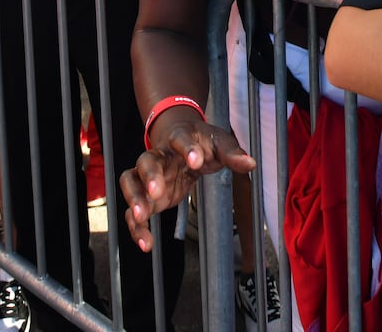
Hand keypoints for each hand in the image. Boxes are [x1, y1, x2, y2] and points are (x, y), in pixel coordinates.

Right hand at [121, 118, 255, 251]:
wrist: (184, 142)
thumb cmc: (202, 142)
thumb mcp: (220, 143)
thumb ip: (233, 154)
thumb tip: (251, 163)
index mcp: (180, 139)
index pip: (180, 139)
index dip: (186, 149)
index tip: (196, 162)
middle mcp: (160, 156)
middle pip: (146, 161)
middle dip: (150, 176)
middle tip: (157, 192)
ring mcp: (149, 176)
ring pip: (130, 182)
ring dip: (134, 199)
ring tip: (142, 217)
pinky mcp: (147, 197)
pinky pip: (134, 210)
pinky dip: (136, 227)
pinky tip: (146, 244)